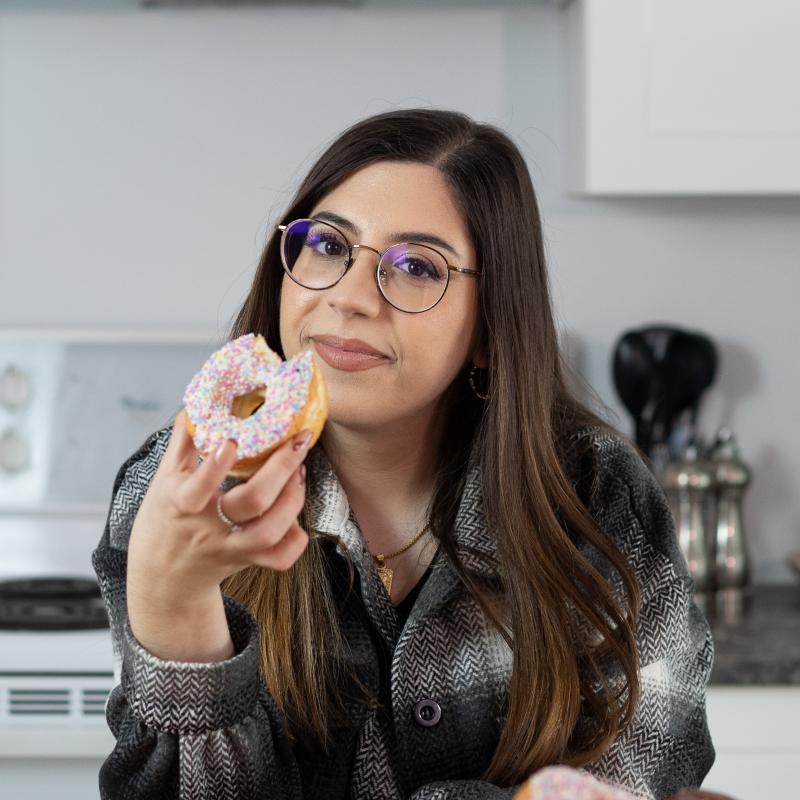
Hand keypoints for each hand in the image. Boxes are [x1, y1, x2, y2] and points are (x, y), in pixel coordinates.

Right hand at [127, 408, 310, 631]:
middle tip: (297, 441)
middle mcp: (209, 528)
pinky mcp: (248, 561)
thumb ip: (184, 439)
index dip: (215, 466)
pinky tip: (296, 514)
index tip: (232, 440)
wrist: (162, 576)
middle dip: (280, 469)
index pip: (196, 489)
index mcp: (181, 504)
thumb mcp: (166, 477)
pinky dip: (296, 538)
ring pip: (270, 531)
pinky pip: (280, 558)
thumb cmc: (165, 517)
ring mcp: (231, 547)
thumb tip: (198, 400)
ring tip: (299, 472)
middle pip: (251, 503)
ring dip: (293, 498)